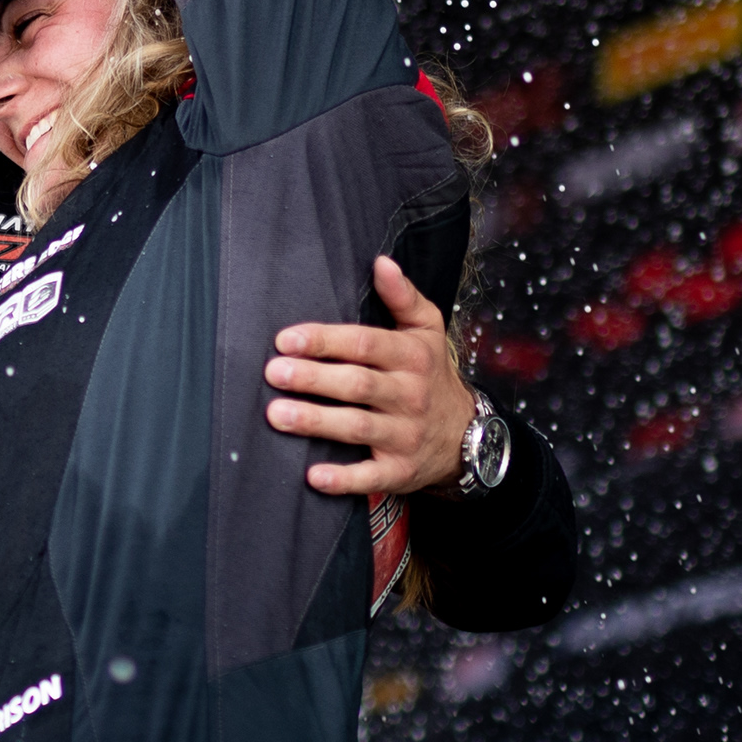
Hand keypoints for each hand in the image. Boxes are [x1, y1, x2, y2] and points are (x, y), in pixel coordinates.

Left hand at [267, 255, 473, 498]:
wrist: (467, 436)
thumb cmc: (432, 374)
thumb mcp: (427, 331)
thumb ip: (402, 297)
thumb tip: (380, 262)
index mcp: (411, 357)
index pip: (365, 344)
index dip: (325, 341)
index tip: (286, 339)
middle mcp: (409, 395)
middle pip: (357, 384)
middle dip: (313, 378)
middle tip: (273, 373)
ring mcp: (405, 435)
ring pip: (357, 427)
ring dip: (316, 422)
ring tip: (276, 414)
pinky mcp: (400, 471)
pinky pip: (371, 477)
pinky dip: (343, 479)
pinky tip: (312, 477)